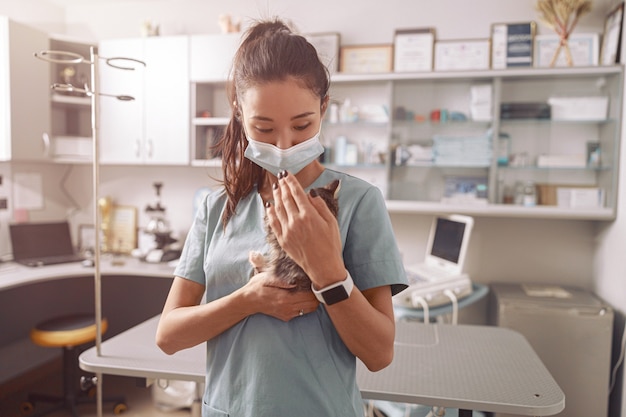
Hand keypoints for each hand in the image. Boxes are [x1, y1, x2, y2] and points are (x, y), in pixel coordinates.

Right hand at [245, 271, 319, 320]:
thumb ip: (283, 280)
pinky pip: (301, 312)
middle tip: (313, 285)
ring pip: (309, 309)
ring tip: (308, 291)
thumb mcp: (268, 278)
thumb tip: (297, 282)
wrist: (248, 301)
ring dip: (312, 301)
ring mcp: (288, 314)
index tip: (313, 280)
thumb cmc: (258, 286)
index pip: (309, 296)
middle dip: (316, 295)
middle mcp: (288, 308)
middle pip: (313, 304)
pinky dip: (305, 305)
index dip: (314, 288)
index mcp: (285, 298)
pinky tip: (300, 297)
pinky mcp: (286, 317)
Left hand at [266, 171, 344, 286]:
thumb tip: (310, 193)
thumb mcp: (332, 222)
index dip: (291, 181)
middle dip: (283, 185)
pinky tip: (269, 206)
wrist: (324, 268)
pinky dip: (270, 213)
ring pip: (278, 208)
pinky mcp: (283, 240)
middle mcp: (296, 221)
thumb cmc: (331, 245)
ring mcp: (287, 231)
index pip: (297, 192)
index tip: (286, 173)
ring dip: (276, 196)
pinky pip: (273, 223)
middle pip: (286, 198)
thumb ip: (320, 206)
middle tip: (280, 177)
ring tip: (276, 187)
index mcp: (309, 215)